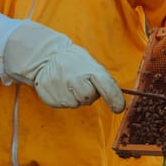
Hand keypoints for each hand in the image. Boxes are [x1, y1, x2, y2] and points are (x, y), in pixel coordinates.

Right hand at [3, 22, 124, 112]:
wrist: (46, 57)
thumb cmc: (74, 62)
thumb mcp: (90, 64)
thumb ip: (103, 80)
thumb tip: (117, 98)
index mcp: (90, 69)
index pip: (107, 86)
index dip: (114, 98)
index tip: (119, 108)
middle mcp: (76, 79)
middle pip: (89, 98)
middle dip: (88, 94)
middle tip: (81, 83)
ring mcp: (62, 89)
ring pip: (76, 103)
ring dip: (75, 97)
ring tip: (68, 83)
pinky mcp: (51, 98)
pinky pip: (63, 104)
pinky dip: (63, 98)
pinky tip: (60, 87)